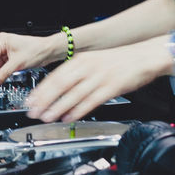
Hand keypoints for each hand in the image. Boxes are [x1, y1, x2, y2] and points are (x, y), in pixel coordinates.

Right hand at [0, 32, 60, 86]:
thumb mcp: (18, 63)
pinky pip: (3, 67)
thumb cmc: (37, 49)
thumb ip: (4, 73)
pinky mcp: (11, 57)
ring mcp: (7, 51)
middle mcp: (3, 44)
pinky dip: (2, 74)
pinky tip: (0, 80)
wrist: (48, 51)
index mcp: (2, 40)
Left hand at [24, 41, 166, 122]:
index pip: (55, 75)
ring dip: (58, 107)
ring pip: (74, 94)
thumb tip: (58, 89)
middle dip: (44, 100)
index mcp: (82, 60)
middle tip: (33, 111)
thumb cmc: (119, 61)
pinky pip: (91, 101)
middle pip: (61, 84)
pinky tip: (70, 117)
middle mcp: (89, 67)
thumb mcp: (94, 61)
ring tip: (47, 118)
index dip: (41, 90)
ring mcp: (100, 77)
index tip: (30, 100)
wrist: (144, 57)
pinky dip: (78, 110)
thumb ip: (77, 73)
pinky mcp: (111, 88)